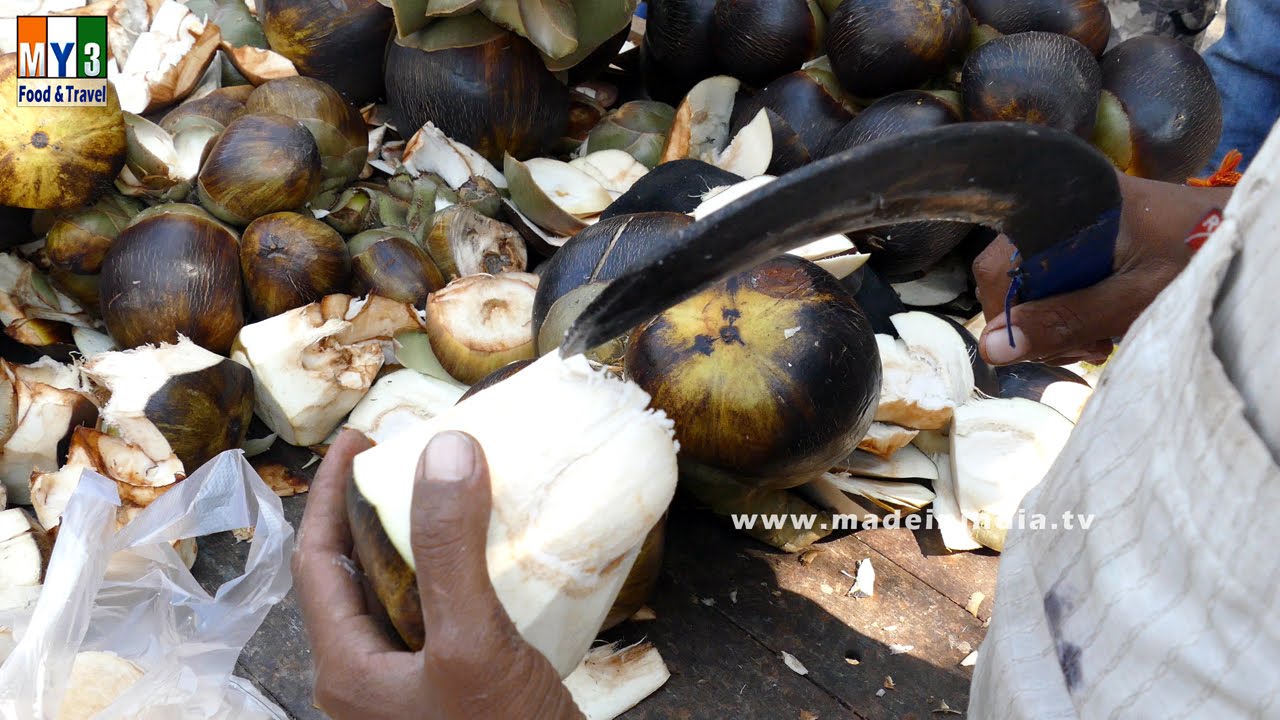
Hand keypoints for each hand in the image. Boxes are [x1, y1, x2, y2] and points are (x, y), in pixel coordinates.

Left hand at [293, 429, 583, 719]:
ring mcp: (413, 689)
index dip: (332, 493)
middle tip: (418, 457)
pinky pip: (445, 617)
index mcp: (346, 668)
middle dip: (383, 509)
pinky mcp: (456, 692)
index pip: (318, 559)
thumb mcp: (472, 644)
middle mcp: (369, 678)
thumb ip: (450, 551)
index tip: (359, 438)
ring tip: (463, 492)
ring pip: (405, 593)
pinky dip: (464, 574)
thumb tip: (443, 450)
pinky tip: (502, 555)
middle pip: (359, 573)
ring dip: (428, 539)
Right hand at [972, 173, 1233, 364]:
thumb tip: (992, 348)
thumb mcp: (1131, 299)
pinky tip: (1100, 324)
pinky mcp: (1088, 233)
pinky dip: (1072, 305)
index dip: (1011, 315)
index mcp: (1064, 208)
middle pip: (1013, 275)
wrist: (1244, 233)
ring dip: (1056, 318)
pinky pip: (1057, 275)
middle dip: (1038, 321)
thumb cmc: (1196, 258)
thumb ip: (1064, 320)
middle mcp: (1060, 205)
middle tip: (1081, 348)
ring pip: (1032, 280)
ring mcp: (1073, 220)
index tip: (1044, 346)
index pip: (998, 267)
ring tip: (1096, 340)